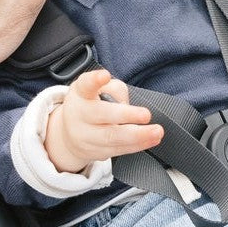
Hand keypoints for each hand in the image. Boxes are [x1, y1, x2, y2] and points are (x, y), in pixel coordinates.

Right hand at [44, 69, 163, 172]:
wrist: (71, 134)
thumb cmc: (91, 104)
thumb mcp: (97, 89)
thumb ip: (114, 90)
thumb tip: (129, 106)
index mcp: (81, 93)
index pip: (85, 84)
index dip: (95, 80)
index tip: (105, 75)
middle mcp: (80, 114)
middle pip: (101, 114)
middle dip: (126, 115)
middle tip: (146, 115)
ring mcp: (85, 135)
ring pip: (112, 137)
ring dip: (138, 136)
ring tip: (156, 131)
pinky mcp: (95, 151)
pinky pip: (118, 149)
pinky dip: (138, 145)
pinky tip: (151, 139)